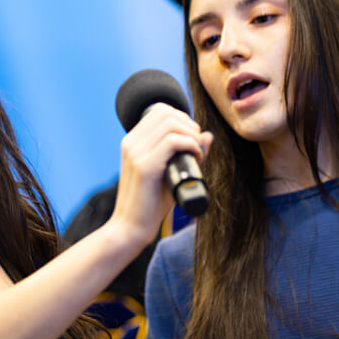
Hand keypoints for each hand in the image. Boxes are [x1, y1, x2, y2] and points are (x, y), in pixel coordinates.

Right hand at [110, 105, 211, 247]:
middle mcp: (131, 143)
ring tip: (197, 154)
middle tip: (198, 147)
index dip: (183, 118)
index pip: (160, 110)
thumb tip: (207, 135)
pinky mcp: (144, 166)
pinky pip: (173, 142)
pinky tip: (195, 159)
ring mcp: (136, 153)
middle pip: (167, 113)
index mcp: (132, 142)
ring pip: (171, 124)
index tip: (192, 137)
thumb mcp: (169, 173)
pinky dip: (191, 146)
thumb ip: (186, 152)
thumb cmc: (150, 204)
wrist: (131, 228)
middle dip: (190, 125)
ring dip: (192, 135)